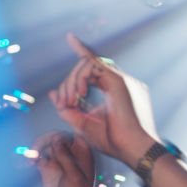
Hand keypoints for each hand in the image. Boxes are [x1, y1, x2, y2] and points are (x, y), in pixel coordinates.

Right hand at [34, 132, 96, 186]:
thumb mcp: (73, 176)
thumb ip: (65, 156)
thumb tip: (56, 139)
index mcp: (83, 155)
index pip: (70, 136)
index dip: (59, 136)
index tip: (50, 140)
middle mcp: (70, 157)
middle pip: (55, 139)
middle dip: (44, 142)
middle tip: (36, 149)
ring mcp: (59, 162)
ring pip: (46, 147)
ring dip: (36, 149)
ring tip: (30, 156)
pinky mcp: (48, 170)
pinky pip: (39, 157)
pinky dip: (32, 157)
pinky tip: (28, 161)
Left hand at [48, 34, 159, 166]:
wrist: (131, 149)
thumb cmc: (112, 140)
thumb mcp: (82, 123)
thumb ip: (68, 108)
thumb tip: (54, 94)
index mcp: (113, 90)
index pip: (94, 66)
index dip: (81, 50)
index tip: (70, 38)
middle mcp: (118, 81)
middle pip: (85, 67)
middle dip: (68, 83)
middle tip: (65, 103)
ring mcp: (120, 79)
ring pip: (87, 64)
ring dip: (72, 82)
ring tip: (72, 101)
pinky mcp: (118, 80)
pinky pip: (92, 65)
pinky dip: (80, 78)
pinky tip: (80, 94)